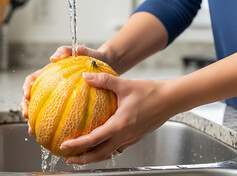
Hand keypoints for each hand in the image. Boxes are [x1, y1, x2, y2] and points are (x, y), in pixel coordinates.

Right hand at [20, 45, 107, 134]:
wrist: (107, 67)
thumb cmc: (93, 58)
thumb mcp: (82, 51)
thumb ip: (67, 51)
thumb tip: (52, 58)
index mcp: (51, 74)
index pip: (33, 79)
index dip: (27, 87)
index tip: (27, 94)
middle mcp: (52, 86)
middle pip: (32, 98)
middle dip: (26, 107)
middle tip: (26, 115)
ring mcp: (59, 97)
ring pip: (41, 111)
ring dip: (34, 121)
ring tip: (32, 131)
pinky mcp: (70, 107)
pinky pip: (60, 117)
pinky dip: (54, 127)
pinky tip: (55, 136)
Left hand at [59, 72, 173, 164]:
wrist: (172, 99)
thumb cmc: (151, 92)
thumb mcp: (125, 84)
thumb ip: (104, 80)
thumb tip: (86, 76)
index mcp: (121, 124)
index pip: (95, 139)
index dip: (78, 145)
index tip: (64, 146)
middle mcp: (125, 135)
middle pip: (100, 154)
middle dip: (83, 159)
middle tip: (68, 158)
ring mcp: (131, 138)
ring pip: (109, 153)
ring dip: (94, 156)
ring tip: (81, 155)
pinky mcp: (136, 137)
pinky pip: (117, 147)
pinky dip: (106, 149)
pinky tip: (101, 142)